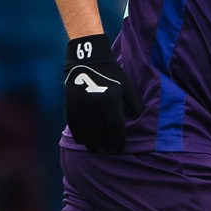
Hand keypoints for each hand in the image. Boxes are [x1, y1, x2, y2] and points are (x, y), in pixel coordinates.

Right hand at [63, 33, 139, 153]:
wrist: (88, 61)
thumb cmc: (112, 74)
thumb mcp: (127, 87)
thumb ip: (135, 104)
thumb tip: (139, 120)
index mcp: (112, 101)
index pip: (116, 128)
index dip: (118, 141)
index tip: (119, 148)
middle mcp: (97, 105)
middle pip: (101, 132)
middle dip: (105, 144)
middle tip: (107, 150)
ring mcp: (82, 106)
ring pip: (87, 131)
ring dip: (91, 142)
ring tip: (96, 148)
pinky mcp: (70, 105)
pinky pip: (74, 125)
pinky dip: (78, 135)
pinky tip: (83, 141)